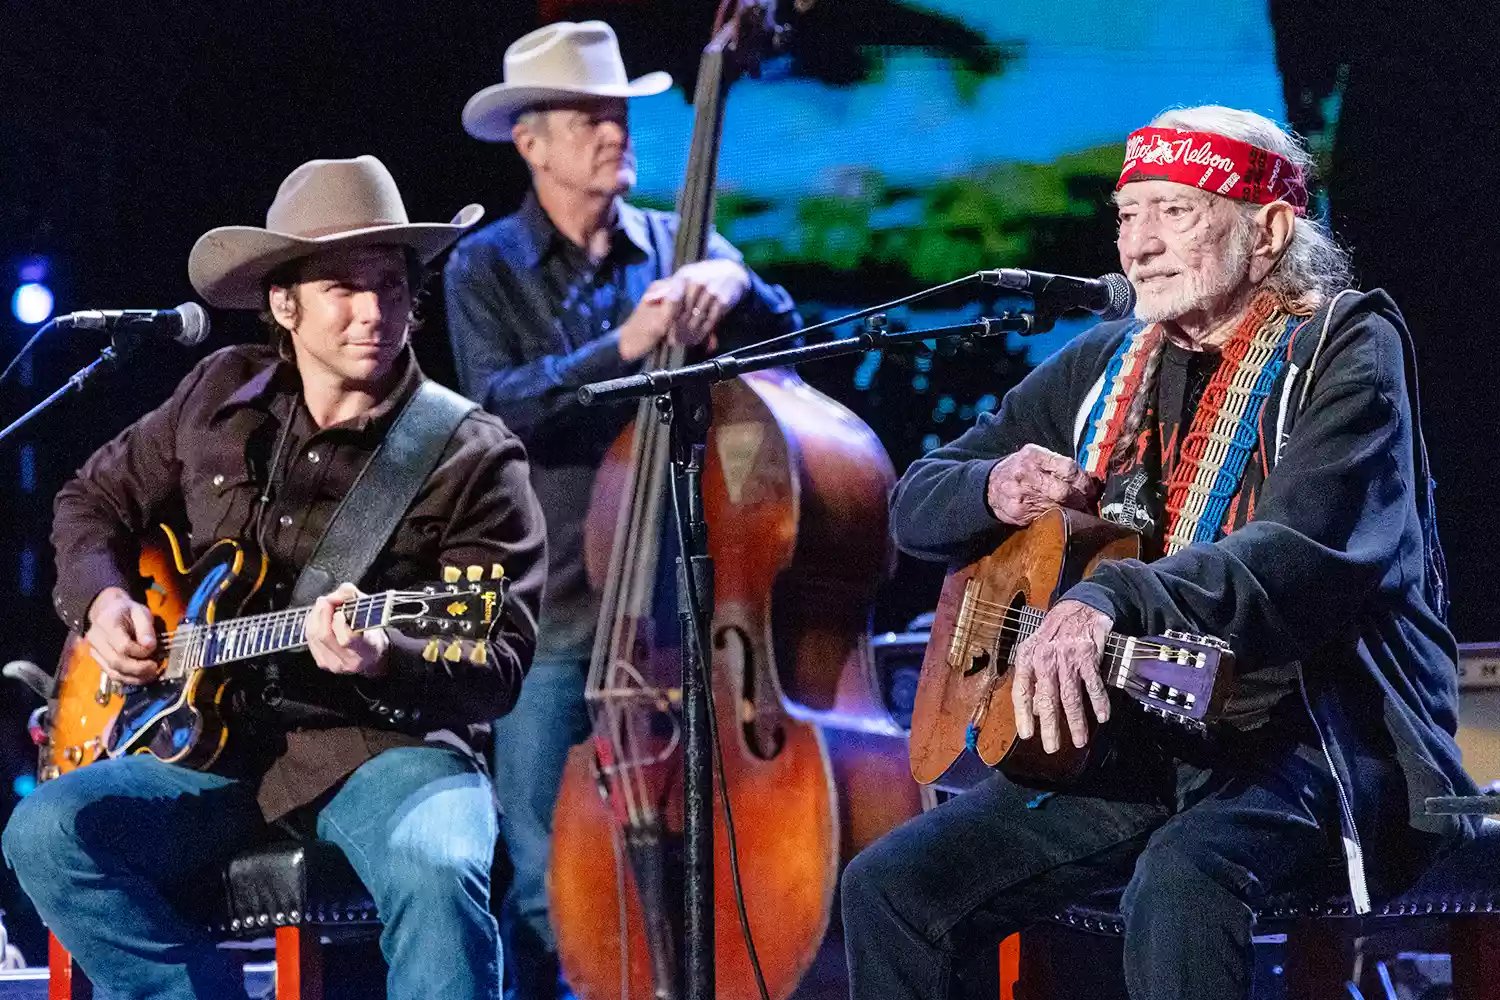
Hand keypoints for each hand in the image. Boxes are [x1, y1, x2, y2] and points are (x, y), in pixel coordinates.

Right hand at [85, 586, 160, 684]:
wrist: (109, 611)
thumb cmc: (127, 611)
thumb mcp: (141, 612)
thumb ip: (146, 628)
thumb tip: (149, 646)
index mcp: (106, 623)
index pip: (122, 646)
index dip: (140, 652)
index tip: (153, 649)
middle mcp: (96, 639)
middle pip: (116, 662)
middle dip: (138, 669)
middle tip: (155, 667)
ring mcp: (95, 651)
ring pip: (113, 672)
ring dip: (134, 678)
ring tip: (151, 675)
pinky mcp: (98, 660)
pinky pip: (112, 675)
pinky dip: (128, 679)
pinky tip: (141, 677)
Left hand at [305, 583, 389, 676]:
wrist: (372, 654)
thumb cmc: (371, 629)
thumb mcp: (369, 608)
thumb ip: (353, 595)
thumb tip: (336, 593)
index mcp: (366, 649)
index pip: (347, 639)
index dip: (339, 623)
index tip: (341, 612)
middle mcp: (349, 661)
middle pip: (325, 636)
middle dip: (322, 613)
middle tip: (327, 600)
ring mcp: (334, 665)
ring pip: (314, 636)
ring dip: (315, 616)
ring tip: (323, 605)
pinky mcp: (323, 663)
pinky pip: (310, 640)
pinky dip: (312, 624)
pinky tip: (319, 617)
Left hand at [617, 260, 749, 361]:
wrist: (731, 273)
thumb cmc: (701, 277)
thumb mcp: (683, 279)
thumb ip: (665, 291)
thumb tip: (648, 300)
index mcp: (684, 276)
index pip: (672, 300)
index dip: (668, 318)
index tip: (663, 331)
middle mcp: (697, 283)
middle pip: (684, 312)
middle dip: (678, 329)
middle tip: (673, 342)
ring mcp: (710, 292)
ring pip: (696, 319)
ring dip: (690, 334)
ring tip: (685, 343)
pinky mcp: (722, 301)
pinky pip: (710, 322)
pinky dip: (703, 333)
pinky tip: (698, 339)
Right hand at [986, 444, 1098, 526]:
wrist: (989, 485)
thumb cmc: (1018, 469)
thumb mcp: (1033, 457)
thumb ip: (1057, 464)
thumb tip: (1089, 478)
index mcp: (1034, 456)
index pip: (1068, 468)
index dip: (1084, 481)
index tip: (1091, 488)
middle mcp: (1026, 474)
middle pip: (1064, 490)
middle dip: (1081, 498)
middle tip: (1087, 501)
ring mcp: (1021, 495)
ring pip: (1058, 506)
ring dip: (1073, 510)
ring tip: (1079, 509)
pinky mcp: (1019, 512)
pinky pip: (1046, 516)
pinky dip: (1058, 516)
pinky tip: (1062, 515)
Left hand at [1011, 599, 1112, 752]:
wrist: (1078, 607)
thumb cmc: (1054, 634)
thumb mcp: (1036, 651)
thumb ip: (1033, 680)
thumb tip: (1035, 713)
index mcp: (1027, 658)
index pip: (1022, 691)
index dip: (1023, 714)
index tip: (1027, 734)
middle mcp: (1044, 658)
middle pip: (1047, 699)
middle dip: (1051, 726)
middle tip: (1052, 747)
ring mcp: (1066, 657)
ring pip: (1070, 696)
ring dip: (1076, 721)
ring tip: (1080, 740)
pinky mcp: (1087, 654)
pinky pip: (1093, 684)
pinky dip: (1099, 702)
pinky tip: (1102, 716)